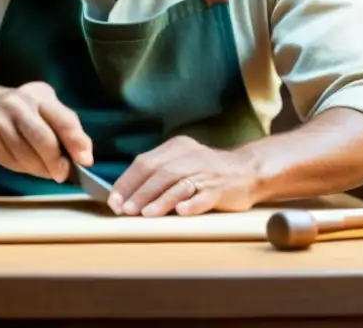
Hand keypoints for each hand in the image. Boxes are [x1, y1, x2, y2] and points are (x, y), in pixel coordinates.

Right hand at [0, 81, 92, 182]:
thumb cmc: (26, 109)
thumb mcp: (48, 107)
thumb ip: (67, 127)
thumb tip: (85, 157)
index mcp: (39, 96)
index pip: (63, 119)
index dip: (76, 142)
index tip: (85, 161)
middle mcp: (17, 106)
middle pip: (42, 140)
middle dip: (56, 161)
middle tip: (63, 174)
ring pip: (26, 157)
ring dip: (40, 170)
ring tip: (47, 171)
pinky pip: (11, 163)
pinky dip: (24, 169)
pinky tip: (27, 164)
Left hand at [109, 135, 257, 216]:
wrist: (248, 171)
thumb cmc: (207, 172)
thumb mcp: (182, 163)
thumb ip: (158, 173)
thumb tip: (126, 195)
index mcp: (177, 147)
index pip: (145, 162)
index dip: (127, 182)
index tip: (114, 200)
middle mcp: (191, 156)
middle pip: (160, 172)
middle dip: (140, 192)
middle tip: (125, 210)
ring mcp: (207, 172)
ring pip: (179, 184)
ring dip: (160, 200)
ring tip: (145, 214)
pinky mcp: (221, 189)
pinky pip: (204, 195)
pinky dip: (192, 204)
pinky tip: (181, 212)